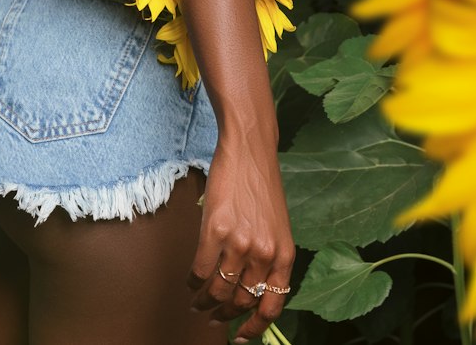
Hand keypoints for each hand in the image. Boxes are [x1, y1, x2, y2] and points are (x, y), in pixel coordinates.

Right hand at [187, 135, 295, 341]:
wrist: (249, 149)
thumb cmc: (261, 185)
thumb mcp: (277, 225)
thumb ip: (269, 256)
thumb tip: (251, 288)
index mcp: (284, 255)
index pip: (272, 306)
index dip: (254, 327)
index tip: (241, 337)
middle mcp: (264, 253)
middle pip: (241, 301)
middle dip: (224, 314)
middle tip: (211, 316)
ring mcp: (239, 242)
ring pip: (218, 289)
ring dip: (205, 301)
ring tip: (198, 302)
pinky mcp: (215, 230)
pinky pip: (200, 271)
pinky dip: (193, 282)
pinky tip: (191, 282)